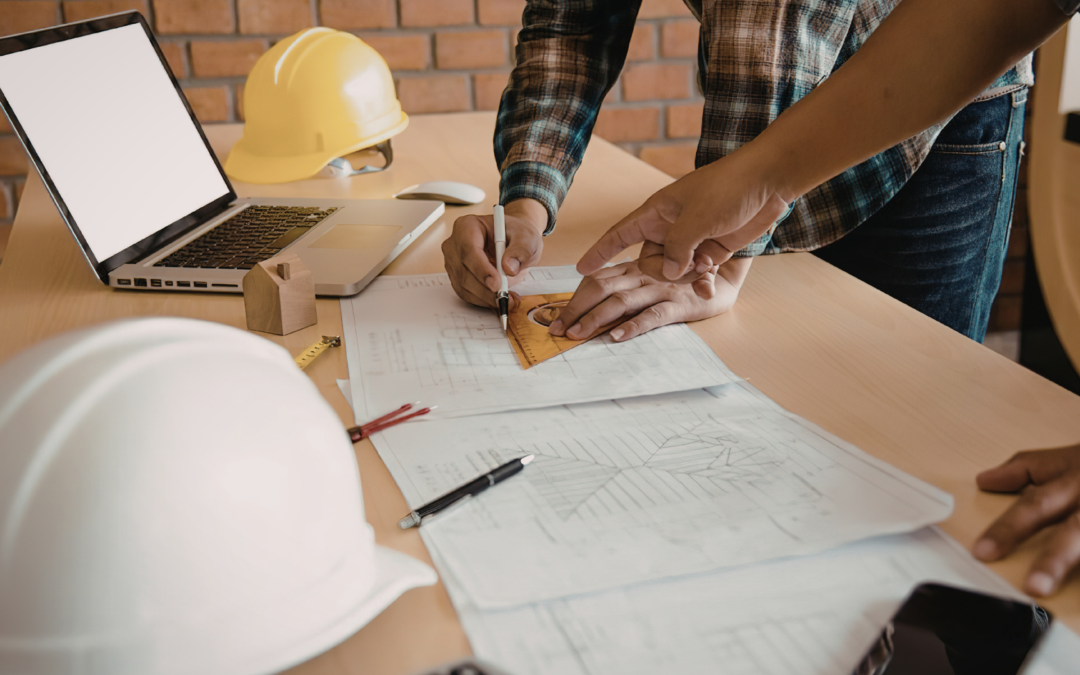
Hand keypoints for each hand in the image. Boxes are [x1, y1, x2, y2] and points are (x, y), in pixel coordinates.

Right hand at [442, 198, 546, 307]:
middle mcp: (455, 244)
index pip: (468, 250)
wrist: (513, 241)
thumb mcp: (526, 237)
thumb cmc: (516, 235)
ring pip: (464, 286)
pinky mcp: (457, 278)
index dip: (481, 269)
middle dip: (485, 289)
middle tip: (506, 297)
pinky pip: (467, 294)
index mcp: (467, 226)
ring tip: (508, 298)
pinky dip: (484, 300)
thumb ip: (521, 250)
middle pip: (464, 272)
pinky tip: (500, 298)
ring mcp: (454, 262)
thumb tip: (509, 268)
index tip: (496, 283)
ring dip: (486, 297)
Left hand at [549, 257, 752, 342]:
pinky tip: (617, 337)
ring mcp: (660, 289)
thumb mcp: (650, 279)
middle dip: (574, 309)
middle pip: (600, 288)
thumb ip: (626, 288)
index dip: (572, 298)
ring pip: (621, 301)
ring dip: (595, 318)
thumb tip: (593, 311)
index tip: (554, 319)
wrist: (724, 281)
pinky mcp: (679, 305)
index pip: (595, 280)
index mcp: (633, 269)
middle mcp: (642, 276)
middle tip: (556, 331)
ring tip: (577, 335)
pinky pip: (653, 315)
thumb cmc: (682, 282)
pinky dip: (633, 326)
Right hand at [576, 146, 792, 285]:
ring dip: (686, 278)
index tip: (580, 270)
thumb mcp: (696, 218)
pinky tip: (708, 287)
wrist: (768, 181)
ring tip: (704, 273)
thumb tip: (665, 273)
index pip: (619, 235)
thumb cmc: (728, 189)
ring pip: (674, 272)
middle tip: (680, 271)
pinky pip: (696, 274)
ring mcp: (690, 240)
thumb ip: (677, 248)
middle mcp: (669, 227)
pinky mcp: (710, 250)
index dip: (599, 252)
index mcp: (656, 212)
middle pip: (648, 262)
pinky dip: (701, 282)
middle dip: (661, 273)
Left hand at [973, 444, 1079, 595]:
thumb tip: (985, 480)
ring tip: (1054, 592)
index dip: (1008, 528)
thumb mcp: (1068, 457)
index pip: (1035, 505)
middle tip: (1034, 587)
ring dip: (1074, 564)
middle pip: (1076, 531)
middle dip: (1056, 559)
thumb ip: (1026, 468)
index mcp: (1074, 480)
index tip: (982, 552)